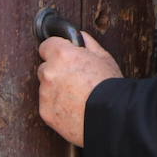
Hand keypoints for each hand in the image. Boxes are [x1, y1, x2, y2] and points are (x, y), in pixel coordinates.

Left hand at [36, 30, 123, 146]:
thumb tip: (80, 38)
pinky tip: (75, 108)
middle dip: (57, 71)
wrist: (111, 117)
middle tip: (76, 79)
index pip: (46, 45)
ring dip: (57, 89)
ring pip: (46, 87)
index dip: (57, 50)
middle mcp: (49, 72)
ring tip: (78, 96)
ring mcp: (45, 94)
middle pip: (45, 68)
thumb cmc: (110, 85)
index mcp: (62, 55)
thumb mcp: (104, 57)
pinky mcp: (45, 112)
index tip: (64, 56)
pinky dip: (57, 106)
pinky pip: (48, 105)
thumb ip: (88, 44)